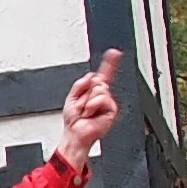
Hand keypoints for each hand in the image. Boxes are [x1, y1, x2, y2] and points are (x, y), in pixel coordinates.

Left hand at [58, 49, 122, 164]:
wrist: (76, 134)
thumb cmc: (74, 121)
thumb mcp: (71, 98)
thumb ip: (80, 85)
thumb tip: (91, 77)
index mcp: (93, 92)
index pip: (103, 75)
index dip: (109, 63)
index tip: (115, 53)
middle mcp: (102, 96)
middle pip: (98, 81)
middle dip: (86, 92)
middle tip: (83, 105)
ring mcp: (107, 103)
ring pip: (99, 89)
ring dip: (88, 101)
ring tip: (86, 111)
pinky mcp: (111, 110)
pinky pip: (102, 98)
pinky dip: (93, 105)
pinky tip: (91, 113)